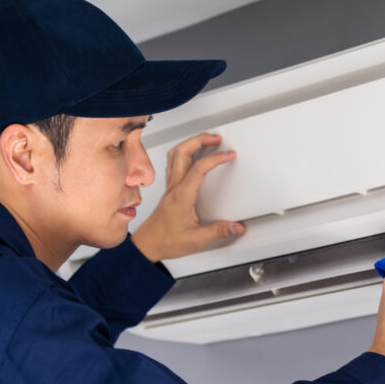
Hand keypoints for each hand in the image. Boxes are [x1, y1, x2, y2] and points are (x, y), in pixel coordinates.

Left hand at [131, 133, 244, 262]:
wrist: (147, 245)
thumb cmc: (166, 241)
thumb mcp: (197, 240)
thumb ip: (219, 232)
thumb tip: (236, 227)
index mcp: (182, 196)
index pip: (199, 169)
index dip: (216, 158)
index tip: (228, 154)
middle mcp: (174, 188)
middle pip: (183, 152)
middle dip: (200, 140)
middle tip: (216, 138)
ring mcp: (170, 187)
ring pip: (175, 154)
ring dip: (190, 143)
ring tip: (205, 140)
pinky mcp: (169, 190)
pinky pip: (172, 163)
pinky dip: (183, 152)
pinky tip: (191, 155)